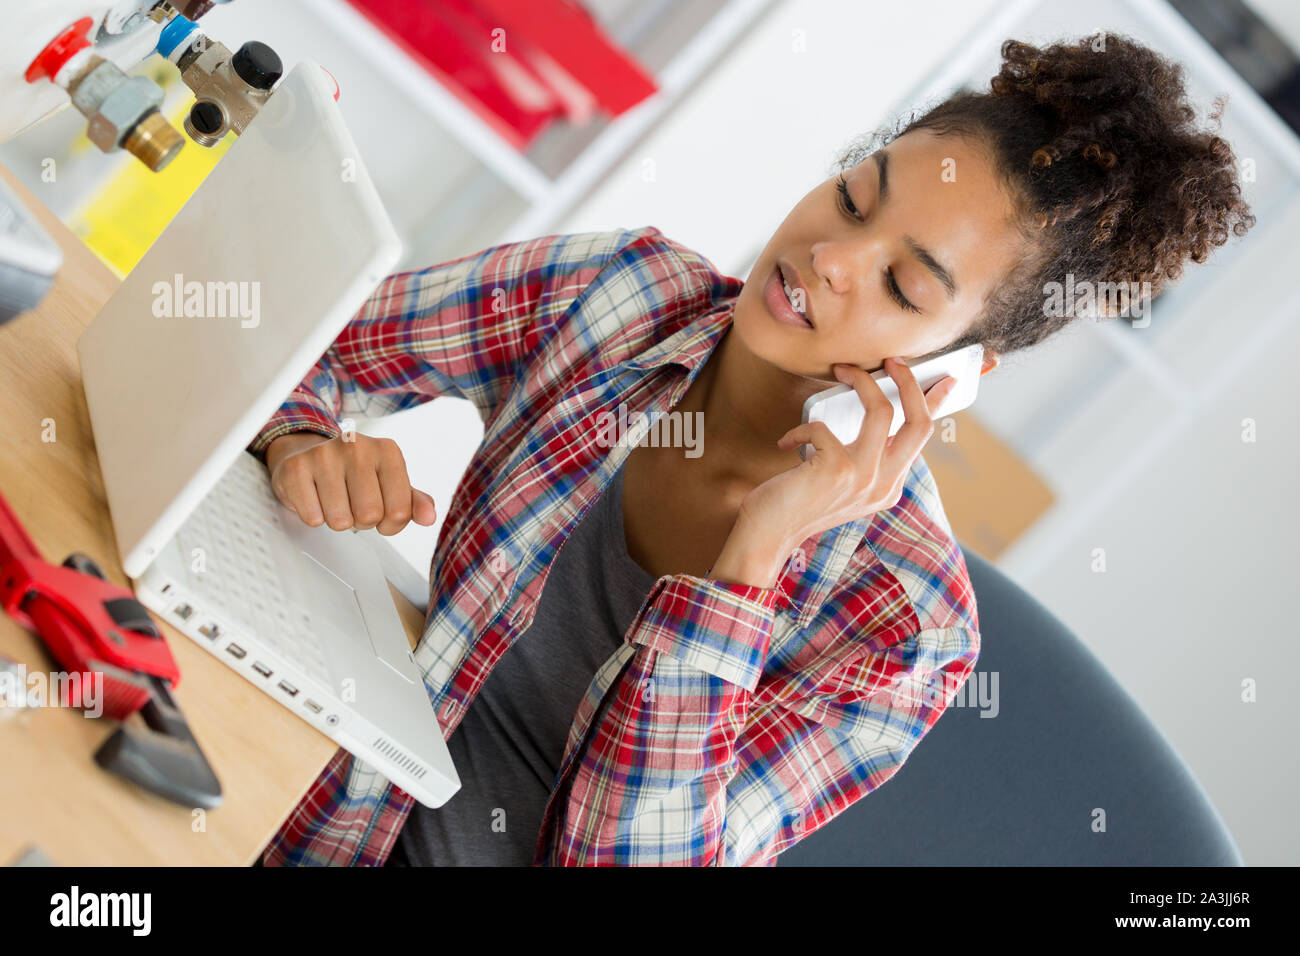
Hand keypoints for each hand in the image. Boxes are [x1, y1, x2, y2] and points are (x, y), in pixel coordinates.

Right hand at [263, 431, 437, 534]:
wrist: (308, 454)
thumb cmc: (354, 473)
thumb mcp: (390, 484)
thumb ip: (413, 502)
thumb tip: (429, 517)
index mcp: (388, 451)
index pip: (400, 511)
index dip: (389, 523)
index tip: (381, 511)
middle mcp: (357, 447)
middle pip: (369, 516)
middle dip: (361, 521)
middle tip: (352, 503)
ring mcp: (325, 455)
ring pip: (340, 521)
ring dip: (337, 520)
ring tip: (334, 499)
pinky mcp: (296, 468)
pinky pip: (313, 518)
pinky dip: (314, 516)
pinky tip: (315, 497)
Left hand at [711, 358, 955, 587]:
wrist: (768, 534)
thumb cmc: (798, 501)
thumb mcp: (842, 479)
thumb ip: (863, 454)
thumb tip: (873, 407)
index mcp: (889, 486)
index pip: (921, 438)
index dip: (936, 403)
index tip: (946, 378)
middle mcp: (883, 485)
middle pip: (919, 423)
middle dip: (908, 382)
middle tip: (890, 360)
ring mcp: (864, 478)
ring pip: (881, 412)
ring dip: (860, 381)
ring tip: (840, 370)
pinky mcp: (837, 470)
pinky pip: (822, 427)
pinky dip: (800, 428)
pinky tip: (786, 443)